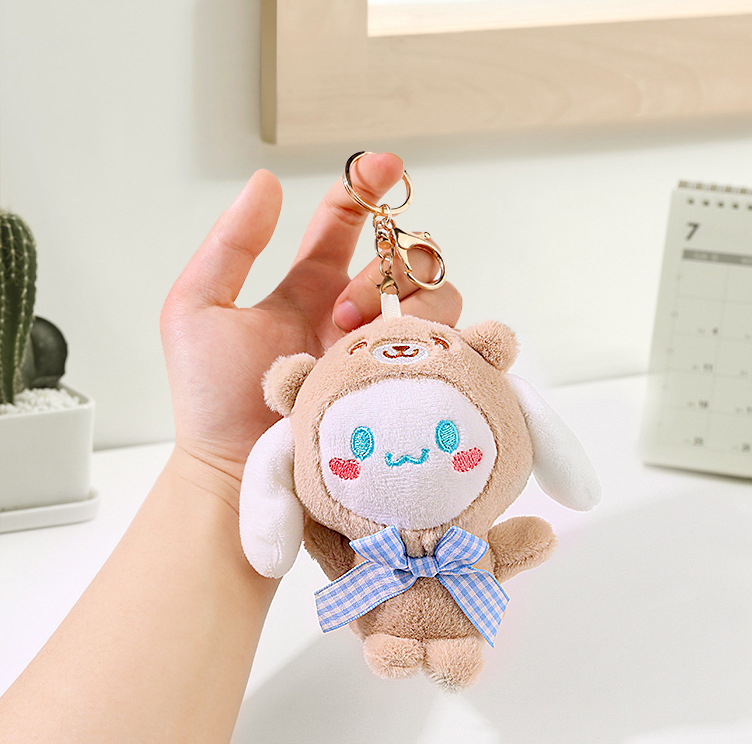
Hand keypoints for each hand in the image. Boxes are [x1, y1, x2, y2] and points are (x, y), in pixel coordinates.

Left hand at [160, 153, 461, 492]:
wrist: (237, 471)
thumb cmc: (210, 398)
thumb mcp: (198, 307)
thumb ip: (231, 244)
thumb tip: (267, 181)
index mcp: (309, 288)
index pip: (347, 223)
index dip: (365, 188)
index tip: (381, 167)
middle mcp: (353, 314)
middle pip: (406, 258)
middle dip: (387, 268)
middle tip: (342, 310)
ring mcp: (383, 351)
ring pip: (438, 300)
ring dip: (408, 309)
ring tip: (357, 344)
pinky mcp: (406, 388)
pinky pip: (457, 351)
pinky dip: (448, 341)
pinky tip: (407, 356)